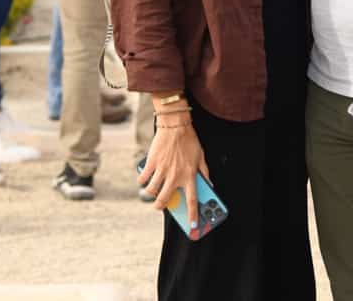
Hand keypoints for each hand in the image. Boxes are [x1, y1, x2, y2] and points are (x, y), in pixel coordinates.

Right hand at [139, 117, 211, 236]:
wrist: (175, 125)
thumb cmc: (189, 141)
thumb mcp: (201, 157)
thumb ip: (205, 173)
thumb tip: (209, 185)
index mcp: (189, 176)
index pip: (192, 200)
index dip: (192, 215)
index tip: (192, 227)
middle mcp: (175, 175)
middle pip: (164, 199)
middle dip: (160, 206)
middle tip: (159, 206)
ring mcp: (162, 170)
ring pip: (151, 190)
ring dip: (150, 193)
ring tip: (152, 191)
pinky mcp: (152, 163)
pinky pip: (143, 178)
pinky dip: (142, 180)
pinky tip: (143, 179)